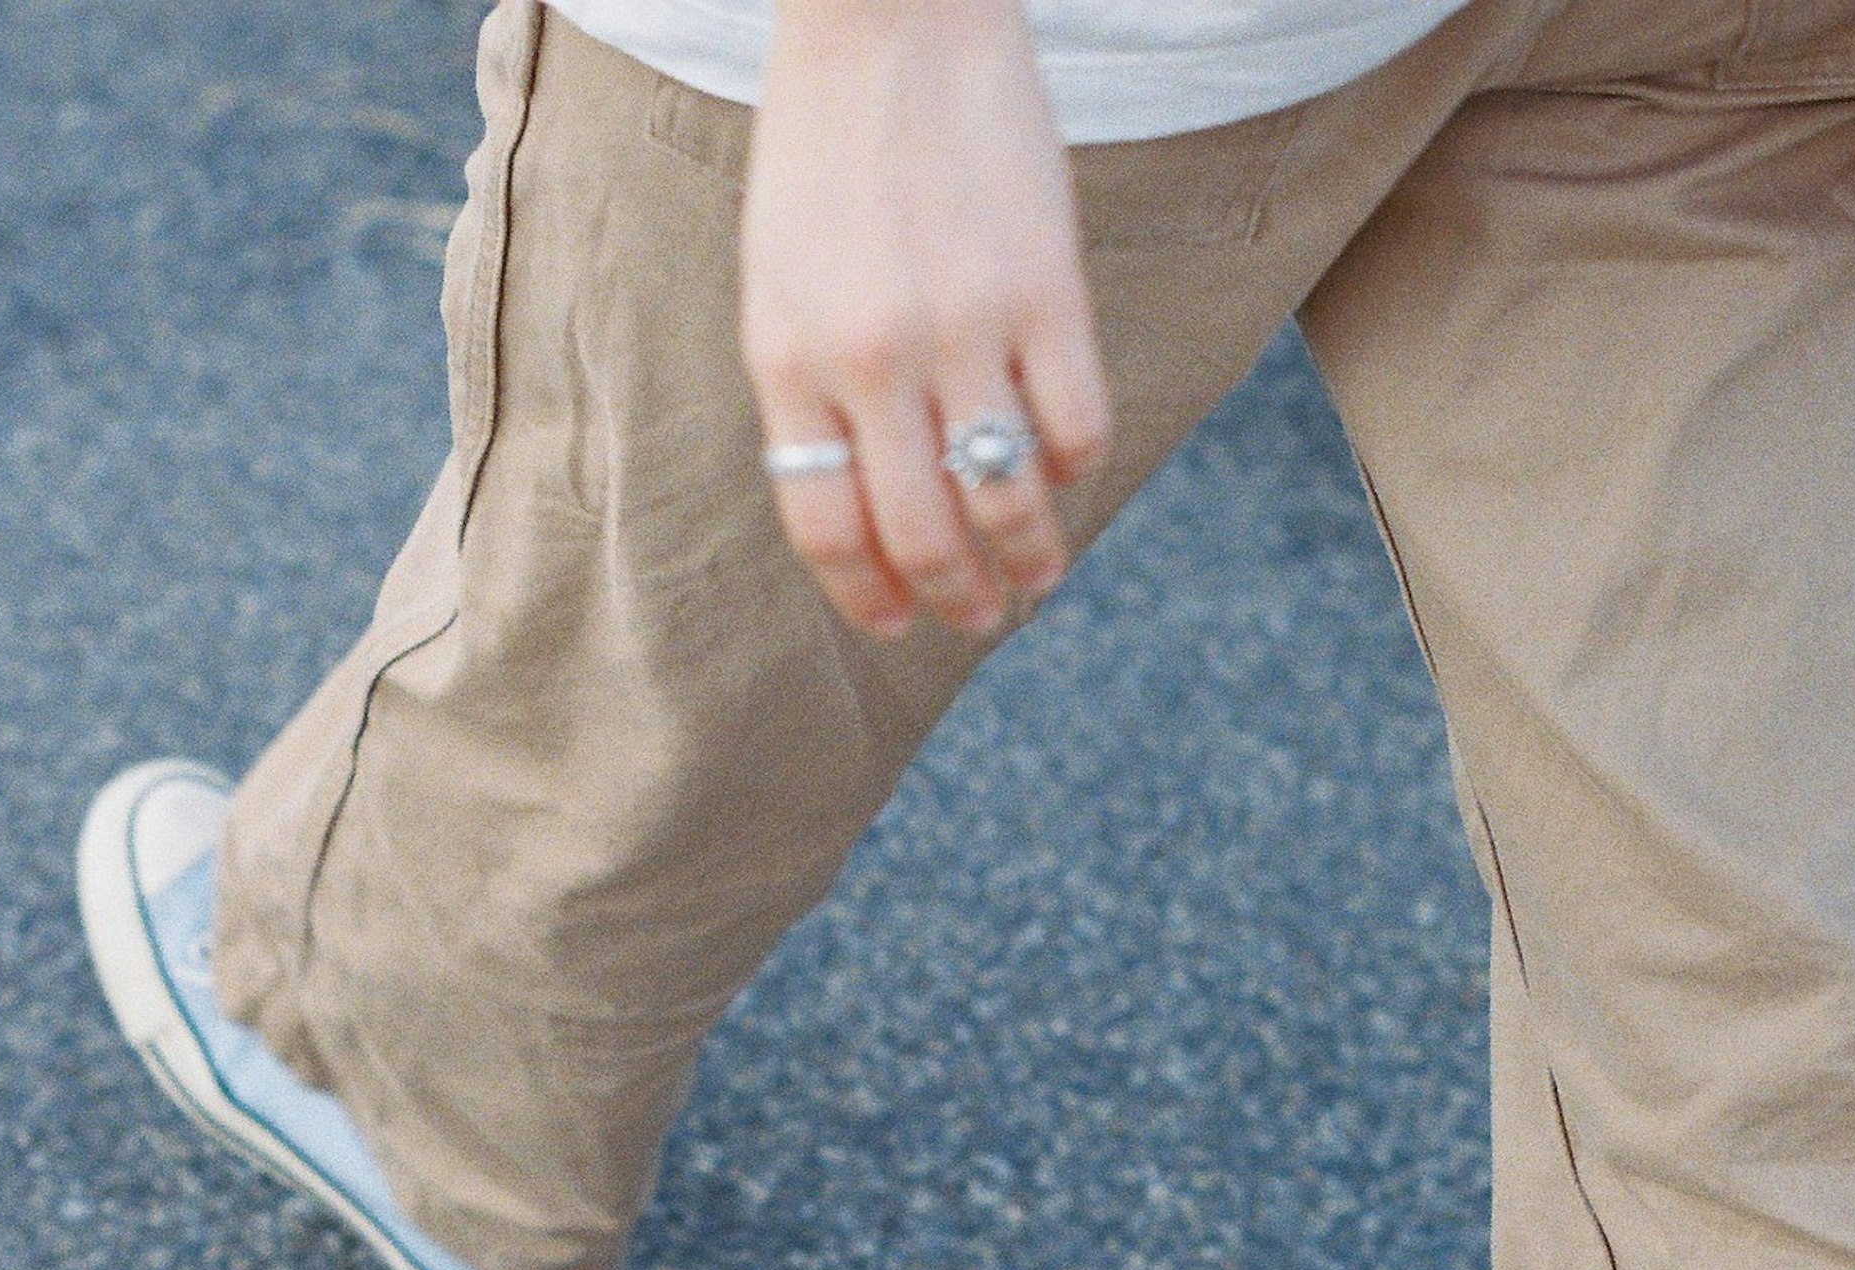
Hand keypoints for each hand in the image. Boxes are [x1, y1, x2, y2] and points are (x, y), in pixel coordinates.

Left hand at [741, 0, 1112, 639]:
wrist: (889, 24)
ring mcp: (962, 328)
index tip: (897, 623)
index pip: (827, 525)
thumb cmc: (826, 152)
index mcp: (789, 362)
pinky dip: (1074, 465)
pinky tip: (1068, 468)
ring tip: (1038, 578)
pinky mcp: (1046, 289)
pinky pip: (1075, 422)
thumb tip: (858, 494)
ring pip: (1005, 496)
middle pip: (920, 533)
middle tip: (979, 617)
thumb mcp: (779, 281)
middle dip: (955, 598)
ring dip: (1028, 559)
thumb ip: (809, 387)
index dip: (865, 595)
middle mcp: (870, 361)